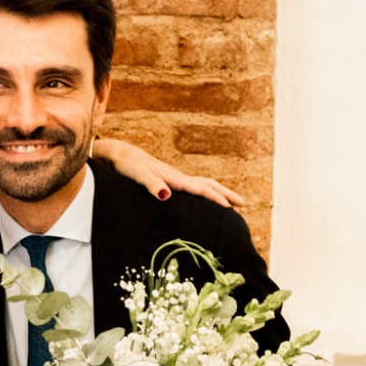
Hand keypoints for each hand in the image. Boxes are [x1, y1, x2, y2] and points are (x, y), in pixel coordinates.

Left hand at [92, 136, 246, 208]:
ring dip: (219, 193)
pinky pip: (195, 188)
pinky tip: (206, 201)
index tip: (231, 208)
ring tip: (232, 204)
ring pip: (204, 185)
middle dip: (226, 194)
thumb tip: (166, 195)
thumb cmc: (128, 167)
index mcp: (175, 178)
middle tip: (244, 204)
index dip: (216, 198)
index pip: (201, 189)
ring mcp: (177, 180)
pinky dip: (207, 194)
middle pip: (209, 185)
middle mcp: (179, 178)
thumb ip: (152, 185)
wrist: (122, 157)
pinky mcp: (172, 182)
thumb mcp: (138, 176)